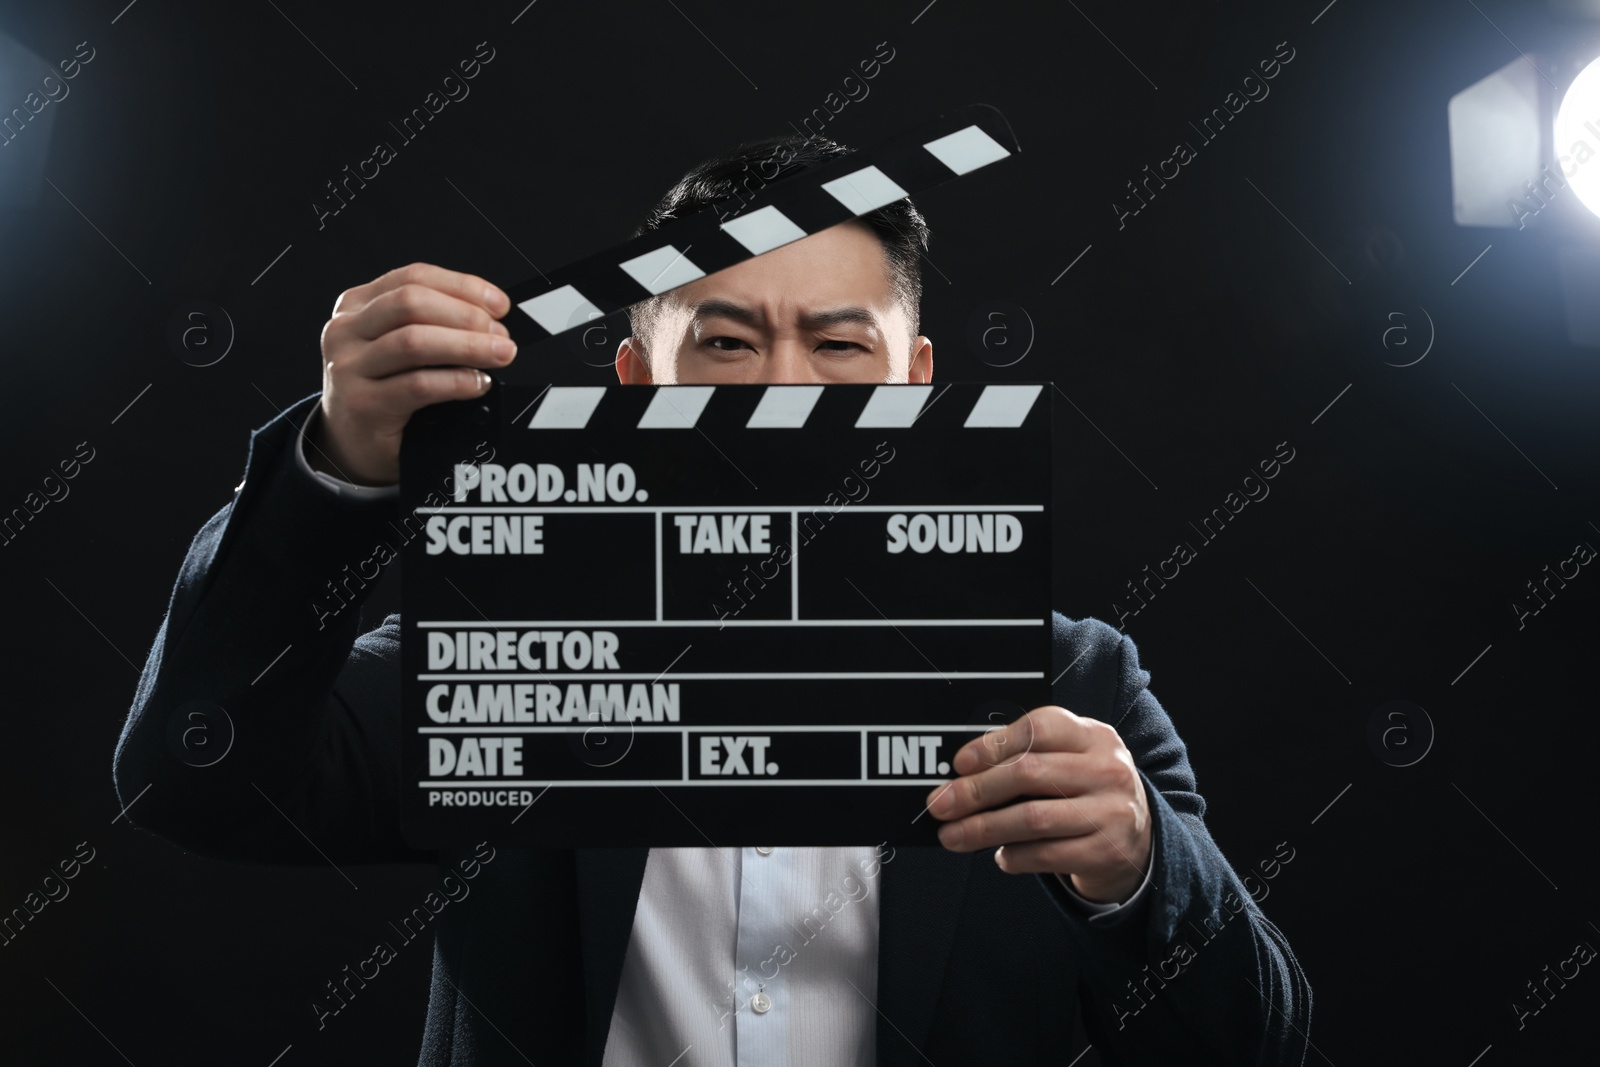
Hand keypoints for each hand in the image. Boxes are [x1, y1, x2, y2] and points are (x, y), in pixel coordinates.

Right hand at [313, 262, 514, 485]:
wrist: (351, 441)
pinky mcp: (362, 404)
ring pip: (414, 342)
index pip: (414, 277)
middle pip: (412, 303)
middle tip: (502, 335)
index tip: (499, 304)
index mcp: (357, 305)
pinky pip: (418, 385)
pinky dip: (456, 382)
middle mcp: (346, 330)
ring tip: (500, 355)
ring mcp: (349, 368)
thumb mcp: (396, 344)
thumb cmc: (383, 388)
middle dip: (466, 316)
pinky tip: (478, 384)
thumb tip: (491, 319)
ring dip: (467, 346)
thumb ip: (432, 324)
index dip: (463, 286)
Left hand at [923, 705, 1151, 903]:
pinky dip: (1015, 857)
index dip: (993, 745)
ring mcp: (1111, 812)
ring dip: (983, 829)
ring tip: (953, 836)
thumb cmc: (1085, 791)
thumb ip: (1027, 757)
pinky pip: (1047, 855)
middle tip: (940, 805)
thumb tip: (961, 772)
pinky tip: (1000, 856)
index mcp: (1093, 736)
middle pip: (1029, 774)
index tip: (958, 763)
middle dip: (975, 791)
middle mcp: (1107, 769)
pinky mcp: (1107, 851)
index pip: (1039, 729)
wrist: (1139, 839)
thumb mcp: (1069, 761)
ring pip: (1033, 819)